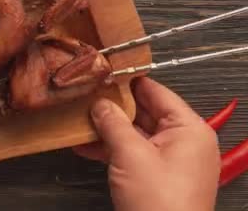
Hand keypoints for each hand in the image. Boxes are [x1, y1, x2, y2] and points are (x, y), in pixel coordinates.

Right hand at [73, 77, 219, 210]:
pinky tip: (85, 147)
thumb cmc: (161, 205)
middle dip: (112, 107)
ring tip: (80, 122)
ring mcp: (171, 160)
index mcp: (188, 128)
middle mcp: (184, 141)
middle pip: (143, 112)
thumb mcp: (130, 155)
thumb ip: (112, 123)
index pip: (155, 91)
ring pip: (135, 133)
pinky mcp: (157, 176)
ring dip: (107, 130)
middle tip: (85, 97)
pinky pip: (133, 153)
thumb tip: (100, 104)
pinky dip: (111, 149)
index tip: (103, 72)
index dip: (127, 81)